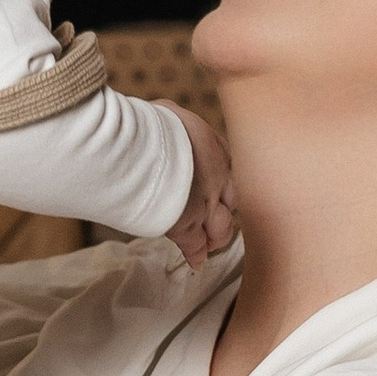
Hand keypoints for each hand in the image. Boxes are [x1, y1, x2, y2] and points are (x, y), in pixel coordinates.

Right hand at [160, 100, 238, 266]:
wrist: (142, 148)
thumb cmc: (148, 125)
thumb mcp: (168, 114)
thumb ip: (171, 124)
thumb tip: (161, 120)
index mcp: (214, 149)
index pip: (230, 174)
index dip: (226, 186)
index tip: (221, 191)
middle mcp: (216, 180)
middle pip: (233, 203)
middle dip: (226, 210)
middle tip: (219, 217)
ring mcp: (203, 205)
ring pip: (221, 229)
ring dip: (216, 236)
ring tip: (210, 241)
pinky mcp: (183, 226)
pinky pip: (195, 245)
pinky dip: (195, 255)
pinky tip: (196, 261)